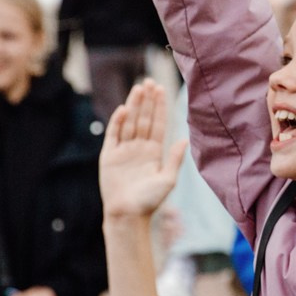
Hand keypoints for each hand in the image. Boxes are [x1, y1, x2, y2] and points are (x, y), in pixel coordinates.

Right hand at [100, 79, 188, 219]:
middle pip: (143, 118)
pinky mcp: (109, 156)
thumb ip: (175, 159)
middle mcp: (138, 148)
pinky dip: (117, 122)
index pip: (157, 124)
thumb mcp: (168, 179)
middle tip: (149, 81)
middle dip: (147, 101)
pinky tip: (124, 109)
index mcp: (153, 152)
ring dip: (133, 105)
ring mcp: (123, 151)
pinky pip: (113, 135)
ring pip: (129, 122)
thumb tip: (185, 139)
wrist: (128, 215)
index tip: (161, 89)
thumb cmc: (149, 201)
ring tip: (138, 88)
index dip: (159, 107)